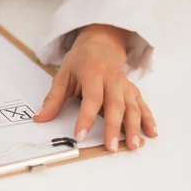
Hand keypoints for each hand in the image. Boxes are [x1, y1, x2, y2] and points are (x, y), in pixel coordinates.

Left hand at [32, 25, 157, 151]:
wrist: (101, 43)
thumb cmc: (81, 61)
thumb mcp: (63, 75)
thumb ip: (53, 99)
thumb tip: (39, 118)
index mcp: (93, 74)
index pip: (91, 99)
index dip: (86, 118)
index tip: (80, 135)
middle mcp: (112, 80)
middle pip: (115, 105)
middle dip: (114, 128)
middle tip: (111, 147)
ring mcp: (124, 85)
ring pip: (132, 107)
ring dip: (134, 127)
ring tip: (133, 146)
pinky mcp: (132, 90)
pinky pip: (142, 105)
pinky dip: (148, 119)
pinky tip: (151, 133)